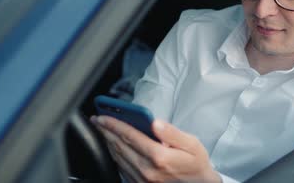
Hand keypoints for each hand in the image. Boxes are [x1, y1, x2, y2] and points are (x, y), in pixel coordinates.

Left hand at [91, 116, 220, 182]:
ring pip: (118, 157)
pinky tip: (113, 146)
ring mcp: (142, 180)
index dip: (114, 124)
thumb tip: (155, 122)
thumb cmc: (196, 164)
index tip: (103, 116)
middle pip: (120, 145)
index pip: (130, 135)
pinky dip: (114, 155)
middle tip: (97, 120)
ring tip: (103, 130)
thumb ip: (172, 133)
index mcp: (159, 156)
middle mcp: (147, 170)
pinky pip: (121, 168)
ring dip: (108, 142)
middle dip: (106, 131)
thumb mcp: (192, 144)